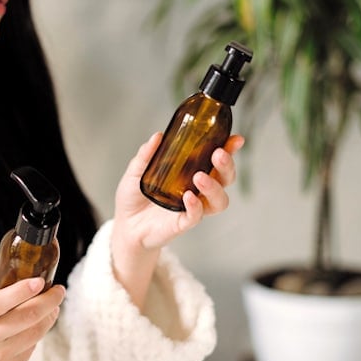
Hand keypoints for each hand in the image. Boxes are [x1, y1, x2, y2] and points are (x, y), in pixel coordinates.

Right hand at [0, 269, 64, 360]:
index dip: (20, 291)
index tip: (39, 281)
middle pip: (24, 317)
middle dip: (48, 301)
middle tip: (58, 291)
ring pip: (34, 333)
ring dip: (49, 316)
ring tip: (54, 306)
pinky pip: (32, 348)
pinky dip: (40, 333)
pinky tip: (41, 324)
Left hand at [110, 132, 242, 307]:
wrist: (124, 224)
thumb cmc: (135, 197)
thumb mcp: (136, 171)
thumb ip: (146, 154)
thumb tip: (158, 136)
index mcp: (191, 172)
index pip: (216, 160)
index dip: (229, 150)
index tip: (235, 140)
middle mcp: (197, 190)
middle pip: (225, 179)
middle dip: (227, 166)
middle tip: (218, 155)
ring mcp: (192, 207)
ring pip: (219, 201)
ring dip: (214, 187)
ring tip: (200, 177)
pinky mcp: (183, 223)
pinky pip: (196, 216)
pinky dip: (196, 206)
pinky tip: (188, 197)